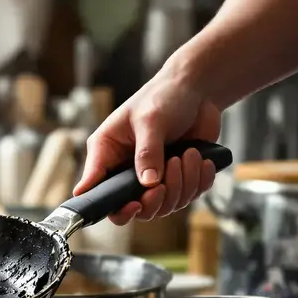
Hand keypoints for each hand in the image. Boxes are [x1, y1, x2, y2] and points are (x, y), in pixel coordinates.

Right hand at [73, 68, 224, 225]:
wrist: (195, 90)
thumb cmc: (163, 96)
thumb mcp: (150, 120)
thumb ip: (148, 152)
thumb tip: (149, 184)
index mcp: (107, 154)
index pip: (96, 190)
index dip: (109, 206)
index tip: (133, 204)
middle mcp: (126, 170)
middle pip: (134, 208)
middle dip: (154, 200)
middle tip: (164, 184)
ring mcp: (153, 177)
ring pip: (164, 205)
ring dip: (182, 185)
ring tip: (187, 155)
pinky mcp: (178, 178)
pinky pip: (189, 196)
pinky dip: (199, 181)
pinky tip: (201, 159)